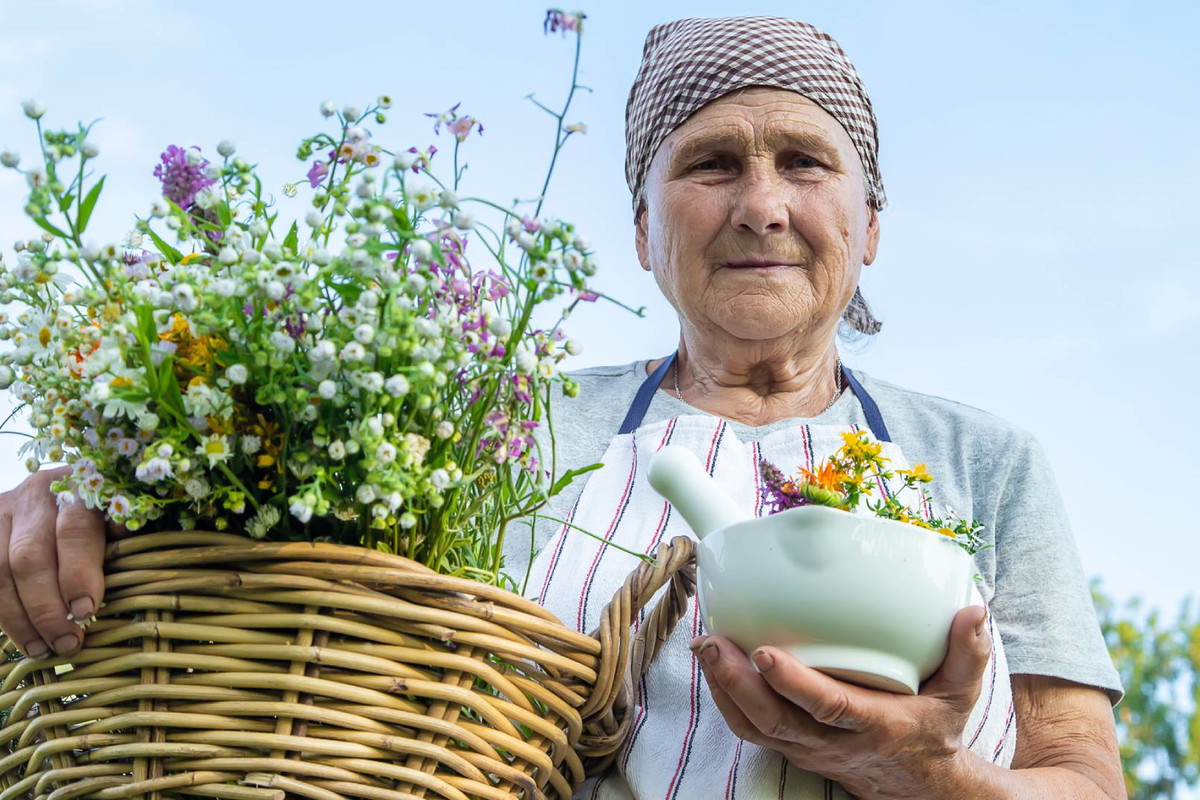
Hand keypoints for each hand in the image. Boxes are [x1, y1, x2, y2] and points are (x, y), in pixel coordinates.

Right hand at [0, 468, 107, 658]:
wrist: (65, 492)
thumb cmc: (107, 514)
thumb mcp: (122, 518)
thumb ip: (125, 542)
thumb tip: (137, 584)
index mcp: (83, 485)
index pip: (75, 530)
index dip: (79, 573)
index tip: (86, 610)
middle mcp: (39, 494)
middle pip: (32, 554)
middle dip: (48, 605)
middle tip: (67, 640)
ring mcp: (5, 511)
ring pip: (0, 569)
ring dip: (22, 616)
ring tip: (44, 649)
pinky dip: (3, 613)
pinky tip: (23, 639)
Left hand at [692, 605, 990, 799]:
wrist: (918, 785)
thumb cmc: (936, 729)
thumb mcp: (962, 695)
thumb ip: (968, 654)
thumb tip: (974, 609)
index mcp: (876, 726)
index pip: (828, 707)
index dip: (794, 683)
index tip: (764, 652)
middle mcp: (834, 743)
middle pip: (775, 720)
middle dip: (737, 682)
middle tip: (711, 641)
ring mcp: (807, 749)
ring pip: (754, 727)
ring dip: (722, 688)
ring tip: (703, 644)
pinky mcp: (792, 747)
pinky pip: (749, 729)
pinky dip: (725, 700)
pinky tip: (712, 664)